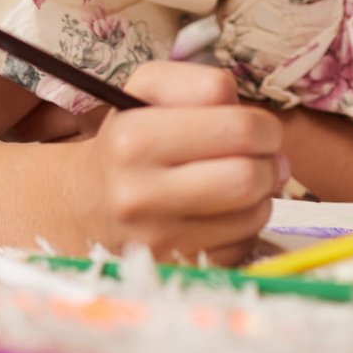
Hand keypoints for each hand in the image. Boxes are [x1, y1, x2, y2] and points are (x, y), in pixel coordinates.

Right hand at [65, 61, 287, 260]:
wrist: (83, 204)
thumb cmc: (129, 139)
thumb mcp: (148, 90)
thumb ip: (202, 83)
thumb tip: (261, 129)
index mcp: (133, 138)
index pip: (238, 128)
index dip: (264, 124)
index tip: (258, 127)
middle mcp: (139, 194)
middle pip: (248, 176)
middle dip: (269, 161)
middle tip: (262, 155)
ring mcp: (156, 240)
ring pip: (253, 213)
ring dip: (261, 194)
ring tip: (241, 181)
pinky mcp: (174, 269)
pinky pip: (243, 244)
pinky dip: (245, 225)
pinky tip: (224, 211)